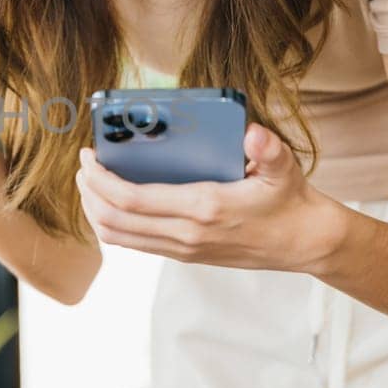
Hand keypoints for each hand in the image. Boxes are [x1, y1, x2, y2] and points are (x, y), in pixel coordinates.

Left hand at [73, 122, 341, 271]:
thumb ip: (268, 149)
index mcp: (202, 208)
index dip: (100, 180)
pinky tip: (112, 203)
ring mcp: (182, 248)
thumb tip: (253, 132)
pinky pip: (134, 244)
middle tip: (83, 166)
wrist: (304, 242)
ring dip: (95, 211)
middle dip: (88, 193)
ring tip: (90, 183)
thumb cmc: (289, 200)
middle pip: (114, 221)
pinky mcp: (184, 255)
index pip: (132, 199)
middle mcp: (186, 234)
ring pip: (119, 237)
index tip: (87, 156)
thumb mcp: (283, 168)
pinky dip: (112, 225)